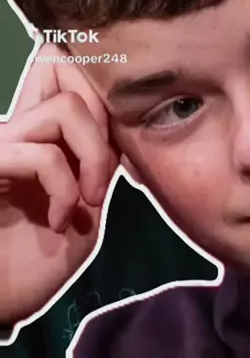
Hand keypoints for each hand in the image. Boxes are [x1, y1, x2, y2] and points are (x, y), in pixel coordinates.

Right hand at [0, 43, 117, 323]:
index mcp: (42, 128)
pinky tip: (58, 220)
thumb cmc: (40, 256)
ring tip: (88, 198)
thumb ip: (100, 158)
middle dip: (105, 115)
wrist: (0, 300)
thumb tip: (124, 123)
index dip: (104, 91)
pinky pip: (42, 154)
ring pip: (66, 107)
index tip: (118, 148)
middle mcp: (18, 123)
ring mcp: (2, 142)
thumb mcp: (87, 200)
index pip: (69, 65)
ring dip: (93, 155)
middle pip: (66, 63)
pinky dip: (64, 189)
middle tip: (107, 168)